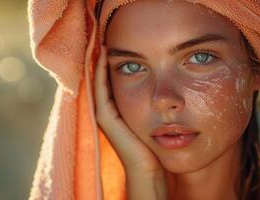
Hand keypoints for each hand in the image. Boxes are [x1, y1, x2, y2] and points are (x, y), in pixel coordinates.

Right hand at [94, 45, 167, 198]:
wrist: (148, 169)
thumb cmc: (153, 147)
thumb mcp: (152, 121)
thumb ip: (150, 106)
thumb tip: (162, 93)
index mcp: (118, 110)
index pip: (112, 82)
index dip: (112, 64)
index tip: (117, 46)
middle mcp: (108, 110)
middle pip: (102, 80)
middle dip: (103, 61)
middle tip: (106, 40)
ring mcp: (104, 113)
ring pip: (97, 82)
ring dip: (98, 63)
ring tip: (102, 43)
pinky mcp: (104, 116)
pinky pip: (100, 88)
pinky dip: (99, 71)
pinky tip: (103, 55)